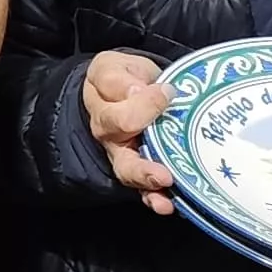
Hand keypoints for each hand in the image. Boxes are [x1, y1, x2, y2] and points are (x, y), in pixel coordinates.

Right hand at [83, 50, 173, 208]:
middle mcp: (111, 138)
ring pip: (132, 176)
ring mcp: (125, 156)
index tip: (168, 91)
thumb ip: (121, 78)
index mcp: (103, 109)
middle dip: (143, 169)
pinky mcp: (141, 169)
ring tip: (167, 191)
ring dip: (150, 187)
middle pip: (122, 158)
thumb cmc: (124, 77)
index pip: (121, 115)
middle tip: (164, 175)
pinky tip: (168, 204)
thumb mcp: (115, 66)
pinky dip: (155, 198)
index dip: (146, 106)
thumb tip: (138, 92)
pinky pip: (144, 188)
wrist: (125, 87)